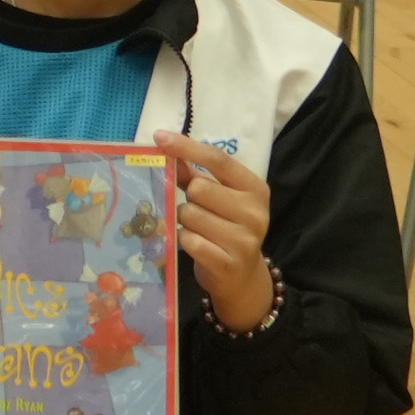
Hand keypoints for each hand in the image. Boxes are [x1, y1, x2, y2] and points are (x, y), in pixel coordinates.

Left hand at [154, 132, 278, 331]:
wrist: (242, 277)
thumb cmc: (225, 228)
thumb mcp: (218, 198)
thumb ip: (194, 174)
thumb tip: (166, 146)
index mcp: (255, 189)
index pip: (219, 159)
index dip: (187, 147)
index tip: (159, 137)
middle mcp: (255, 213)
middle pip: (199, 188)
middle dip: (188, 198)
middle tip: (197, 210)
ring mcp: (245, 240)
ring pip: (190, 215)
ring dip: (184, 221)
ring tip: (198, 230)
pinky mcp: (228, 263)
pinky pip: (189, 240)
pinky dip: (184, 240)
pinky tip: (196, 245)